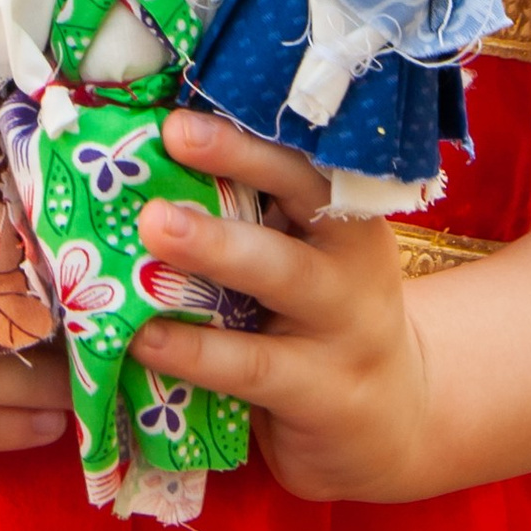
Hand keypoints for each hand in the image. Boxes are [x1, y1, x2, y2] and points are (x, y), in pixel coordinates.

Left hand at [130, 111, 435, 501]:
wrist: (388, 424)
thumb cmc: (316, 321)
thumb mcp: (301, 259)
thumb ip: (247, 215)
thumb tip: (145, 160)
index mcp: (343, 211)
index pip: (302, 151)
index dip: (249, 127)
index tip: (186, 106)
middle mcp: (352, 257)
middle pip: (303, 193)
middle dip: (238, 159)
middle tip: (172, 135)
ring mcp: (344, 326)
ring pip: (280, 275)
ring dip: (214, 248)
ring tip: (151, 227)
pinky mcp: (323, 392)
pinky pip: (253, 364)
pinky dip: (195, 349)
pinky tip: (142, 337)